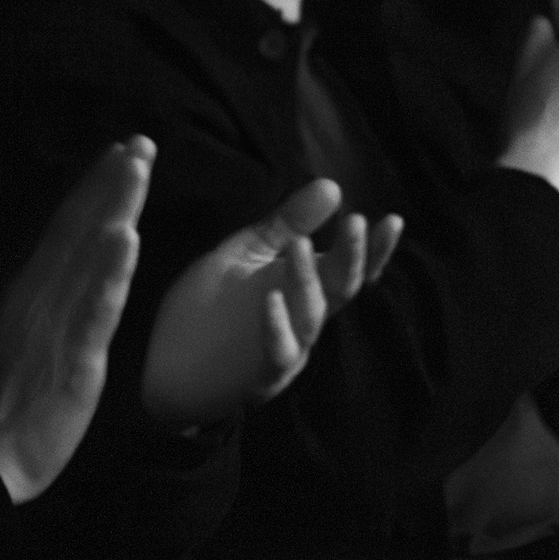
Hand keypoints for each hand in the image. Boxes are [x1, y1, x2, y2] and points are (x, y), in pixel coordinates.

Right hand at [0, 136, 152, 503]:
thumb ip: (32, 312)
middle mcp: (37, 302)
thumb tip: (46, 284)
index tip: (117, 156)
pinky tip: (125, 238)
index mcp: (26, 300)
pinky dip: (110, 272)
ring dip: (113, 207)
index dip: (91, 193)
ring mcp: (53, 328)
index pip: (62, 235)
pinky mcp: (72, 362)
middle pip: (76, 231)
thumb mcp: (13, 347)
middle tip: (140, 142)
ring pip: (88, 258)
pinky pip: (94, 310)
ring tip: (137, 167)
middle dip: (109, 184)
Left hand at [141, 180, 402, 426]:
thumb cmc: (209, 310)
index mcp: (302, 289)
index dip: (373, 248)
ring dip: (306, 279)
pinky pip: (275, 352)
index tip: (393, 220)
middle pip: (340, 289)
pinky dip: (275, 326)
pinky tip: (270, 300)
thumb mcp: (244, 255)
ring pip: (309, 316)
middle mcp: (302, 320)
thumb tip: (333, 185)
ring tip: (298, 244)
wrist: (165, 369)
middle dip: (351, 256)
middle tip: (354, 221)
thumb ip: (286, 225)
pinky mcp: (257, 374)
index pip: (347, 267)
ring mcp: (285, 348)